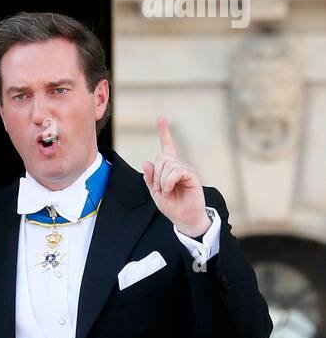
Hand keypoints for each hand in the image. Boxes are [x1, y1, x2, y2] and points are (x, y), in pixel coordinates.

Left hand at [142, 116, 209, 236]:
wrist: (184, 219)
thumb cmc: (172, 206)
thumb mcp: (155, 193)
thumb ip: (150, 179)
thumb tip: (146, 162)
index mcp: (169, 168)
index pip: (167, 146)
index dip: (164, 132)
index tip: (161, 118)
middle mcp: (178, 165)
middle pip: (161, 157)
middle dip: (156, 175)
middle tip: (159, 189)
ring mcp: (186, 169)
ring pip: (167, 165)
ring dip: (162, 181)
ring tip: (167, 192)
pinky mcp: (191, 175)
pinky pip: (176, 171)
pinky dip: (169, 181)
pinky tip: (169, 189)